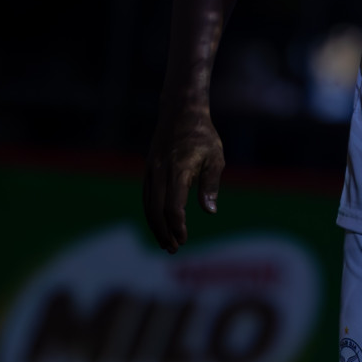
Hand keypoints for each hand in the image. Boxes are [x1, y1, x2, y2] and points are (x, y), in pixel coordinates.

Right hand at [142, 105, 224, 252]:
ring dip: (155, 227)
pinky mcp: (147, 170)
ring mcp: (150, 171)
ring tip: (165, 243)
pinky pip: (146, 197)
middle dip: (163, 233)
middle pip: (156, 211)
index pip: (174, 206)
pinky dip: (150, 214)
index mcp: (179, 170)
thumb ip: (211, 185)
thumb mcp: (216, 157)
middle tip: (173, 249)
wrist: (180, 112)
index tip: (184, 239)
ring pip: (148, 205)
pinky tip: (158, 224)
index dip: (178, 226)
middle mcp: (160, 172)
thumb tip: (210, 212)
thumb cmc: (203, 136)